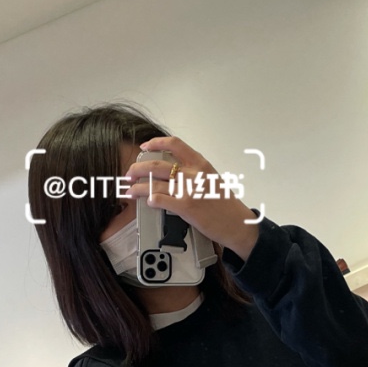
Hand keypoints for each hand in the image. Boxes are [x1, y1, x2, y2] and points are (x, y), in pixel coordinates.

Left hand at [123, 135, 258, 262]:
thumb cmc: (225, 204)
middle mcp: (193, 174)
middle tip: (129, 174)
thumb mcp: (212, 179)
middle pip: (156, 165)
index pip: (174, 144)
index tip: (144, 147)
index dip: (155, 143)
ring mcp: (189, 190)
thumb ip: (193, 173)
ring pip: (153, 184)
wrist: (238, 223)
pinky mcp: (186, 207)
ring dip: (136, 188)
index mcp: (200, 164)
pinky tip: (147, 202)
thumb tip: (171, 172)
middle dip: (137, 169)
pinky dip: (150, 200)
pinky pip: (159, 200)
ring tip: (129, 191)